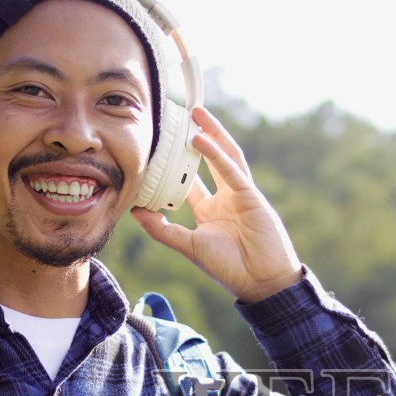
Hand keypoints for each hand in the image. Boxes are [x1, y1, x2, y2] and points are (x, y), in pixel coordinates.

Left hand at [131, 107, 303, 302]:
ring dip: (211, 133)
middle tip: (179, 117)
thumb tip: (135, 211)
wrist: (261, 282)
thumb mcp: (189, 247)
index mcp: (210, 211)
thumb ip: (162, 230)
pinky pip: (232, 170)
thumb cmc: (229, 268)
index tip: (159, 148)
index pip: (190, 181)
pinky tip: (201, 138)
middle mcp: (225, 198)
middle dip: (196, 137)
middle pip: (209, 160)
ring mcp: (240, 194)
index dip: (175, 164)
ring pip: (224, 156)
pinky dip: (217, 154)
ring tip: (195, 113)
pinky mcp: (251, 195)